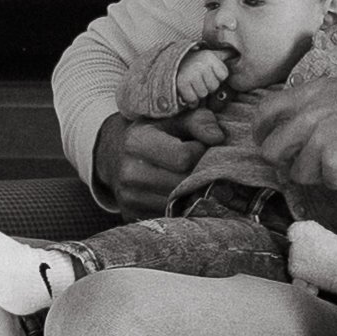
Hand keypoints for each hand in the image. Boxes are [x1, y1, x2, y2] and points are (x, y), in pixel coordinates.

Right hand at [93, 111, 214, 212]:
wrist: (118, 154)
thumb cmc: (155, 132)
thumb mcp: (173, 118)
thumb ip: (199, 121)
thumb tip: (217, 138)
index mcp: (136, 142)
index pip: (183, 157)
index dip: (200, 151)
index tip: (201, 146)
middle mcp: (128, 173)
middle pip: (182, 183)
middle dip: (200, 174)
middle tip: (204, 164)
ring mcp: (129, 198)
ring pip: (179, 203)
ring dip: (193, 192)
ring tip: (194, 177)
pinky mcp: (133, 216)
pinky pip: (170, 217)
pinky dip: (182, 207)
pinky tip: (183, 193)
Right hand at [172, 43, 231, 106]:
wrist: (173, 65)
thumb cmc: (196, 62)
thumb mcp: (210, 55)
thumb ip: (224, 55)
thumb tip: (237, 53)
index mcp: (210, 56)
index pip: (223, 75)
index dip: (216, 77)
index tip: (209, 72)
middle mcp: (201, 64)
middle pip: (214, 87)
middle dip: (207, 86)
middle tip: (200, 79)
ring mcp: (191, 74)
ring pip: (203, 94)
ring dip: (199, 93)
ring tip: (193, 85)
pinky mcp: (182, 83)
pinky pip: (193, 99)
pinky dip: (191, 100)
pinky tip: (189, 92)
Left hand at [246, 71, 336, 191]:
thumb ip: (312, 106)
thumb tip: (295, 128)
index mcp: (307, 94)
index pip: (264, 112)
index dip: (261, 131)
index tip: (265, 140)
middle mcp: (307, 117)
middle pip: (272, 151)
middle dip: (284, 161)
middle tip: (302, 162)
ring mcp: (319, 142)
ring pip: (299, 173)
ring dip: (318, 172)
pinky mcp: (335, 164)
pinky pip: (328, 182)